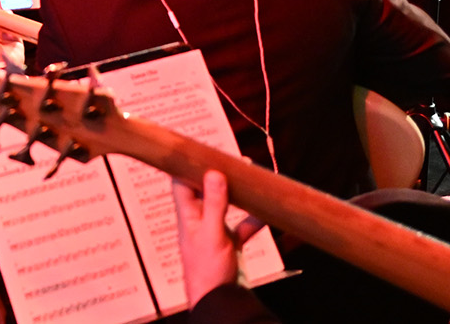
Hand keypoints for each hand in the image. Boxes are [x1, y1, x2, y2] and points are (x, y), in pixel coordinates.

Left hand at [170, 169, 262, 307]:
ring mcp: (214, 232)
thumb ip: (214, 203)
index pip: (181, 182)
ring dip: (238, 194)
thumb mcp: (212, 233)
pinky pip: (242, 227)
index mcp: (188, 215)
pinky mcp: (229, 245)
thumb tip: (214, 171)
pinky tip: (267, 214)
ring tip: (251, 178)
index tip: (199, 147)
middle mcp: (199, 221)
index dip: (188, 164)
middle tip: (234, 160)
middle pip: (205, 190)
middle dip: (218, 175)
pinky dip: (253, 220)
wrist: (220, 302)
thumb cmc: (208, 270)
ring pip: (226, 207)